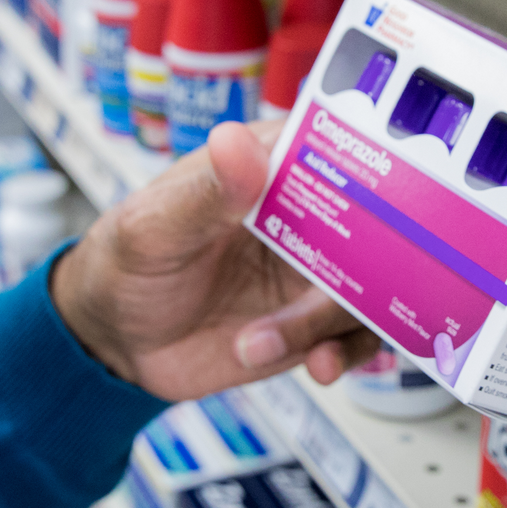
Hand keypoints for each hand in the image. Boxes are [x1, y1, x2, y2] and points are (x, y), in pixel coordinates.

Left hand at [49, 120, 379, 399]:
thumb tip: (237, 143)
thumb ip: (204, 192)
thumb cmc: (126, 264)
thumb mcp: (154, 226)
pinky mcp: (314, 324)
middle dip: (376, 256)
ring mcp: (314, 273)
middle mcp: (307, 217)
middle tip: (341, 285)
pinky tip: (316, 364)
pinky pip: (355, 337)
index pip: (338, 147)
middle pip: (375, 222)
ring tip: (273, 339)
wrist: (116, 343)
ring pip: (372, 286)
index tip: (390, 191)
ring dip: (336, 318)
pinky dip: (345, 352)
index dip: (374, 162)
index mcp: (271, 167)